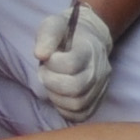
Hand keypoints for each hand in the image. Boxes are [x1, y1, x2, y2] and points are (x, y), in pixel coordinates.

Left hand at [29, 4, 116, 121]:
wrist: (88, 41)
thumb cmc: (66, 34)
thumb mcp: (54, 25)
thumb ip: (47, 36)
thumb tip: (40, 54)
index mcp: (89, 50)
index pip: (72, 64)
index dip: (52, 63)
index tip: (46, 58)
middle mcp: (99, 70)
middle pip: (75, 87)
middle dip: (51, 82)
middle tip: (44, 73)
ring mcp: (100, 88)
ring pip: (78, 104)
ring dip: (56, 97)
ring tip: (51, 84)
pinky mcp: (97, 101)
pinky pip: (81, 115)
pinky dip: (65, 110)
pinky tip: (58, 96)